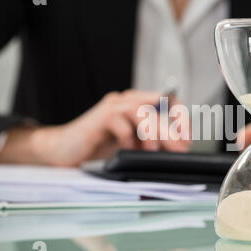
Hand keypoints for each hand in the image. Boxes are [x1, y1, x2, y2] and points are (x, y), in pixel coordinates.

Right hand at [0, 90, 190, 165]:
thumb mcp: (133, 145)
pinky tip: (125, 149)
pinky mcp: (100, 115)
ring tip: (151, 150)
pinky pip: (120, 121)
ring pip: (142, 111)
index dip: (181, 118)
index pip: (169, 101)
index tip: (186, 140)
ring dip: (151, 132)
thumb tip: (176, 149)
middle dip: (171, 131)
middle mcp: (128, 101)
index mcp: (139, 104)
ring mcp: (114, 106)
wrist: (64, 150)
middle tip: (178, 149)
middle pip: (158, 108)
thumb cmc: (98, 148)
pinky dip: (127, 137)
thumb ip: (152, 143)